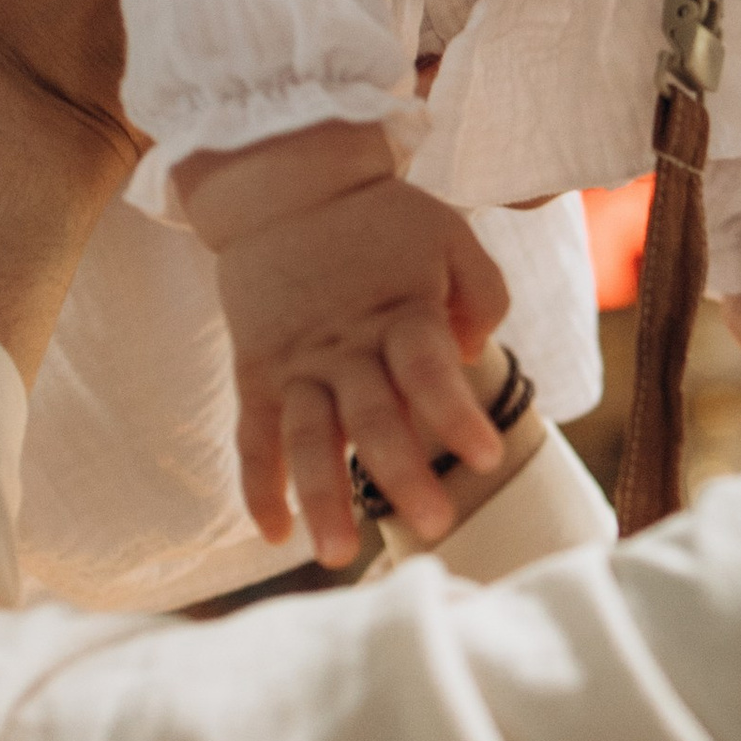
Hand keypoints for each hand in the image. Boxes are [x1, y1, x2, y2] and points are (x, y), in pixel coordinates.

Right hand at [212, 168, 512, 565]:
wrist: (281, 184)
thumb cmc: (379, 220)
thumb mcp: (449, 235)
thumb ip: (481, 294)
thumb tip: (471, 356)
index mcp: (399, 309)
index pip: (429, 369)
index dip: (456, 414)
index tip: (488, 458)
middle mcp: (345, 343)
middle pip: (372, 416)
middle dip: (402, 474)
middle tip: (435, 526)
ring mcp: (295, 362)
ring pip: (306, 438)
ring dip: (321, 497)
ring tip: (339, 556)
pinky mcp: (256, 371)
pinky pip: (252, 436)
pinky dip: (257, 485)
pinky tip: (275, 534)